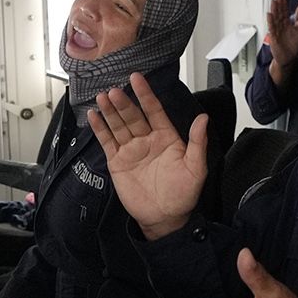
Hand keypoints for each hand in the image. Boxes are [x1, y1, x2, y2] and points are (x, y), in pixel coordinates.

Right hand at [89, 72, 208, 240]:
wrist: (164, 218)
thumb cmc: (182, 194)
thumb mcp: (196, 168)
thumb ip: (197, 142)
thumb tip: (203, 118)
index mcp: (166, 138)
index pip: (154, 110)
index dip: (146, 94)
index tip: (138, 79)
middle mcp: (147, 140)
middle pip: (133, 116)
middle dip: (124, 103)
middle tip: (115, 91)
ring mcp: (131, 150)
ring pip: (119, 125)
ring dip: (110, 111)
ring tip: (103, 97)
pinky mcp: (118, 161)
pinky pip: (107, 141)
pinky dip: (100, 129)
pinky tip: (94, 116)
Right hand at [264, 0, 297, 84]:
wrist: (288, 58)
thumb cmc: (293, 45)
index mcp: (286, 24)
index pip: (284, 11)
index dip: (283, 4)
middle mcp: (280, 26)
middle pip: (278, 13)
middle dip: (278, 4)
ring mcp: (276, 31)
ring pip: (274, 19)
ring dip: (274, 10)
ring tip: (273, 1)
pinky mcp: (274, 37)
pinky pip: (272, 28)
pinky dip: (270, 21)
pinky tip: (269, 14)